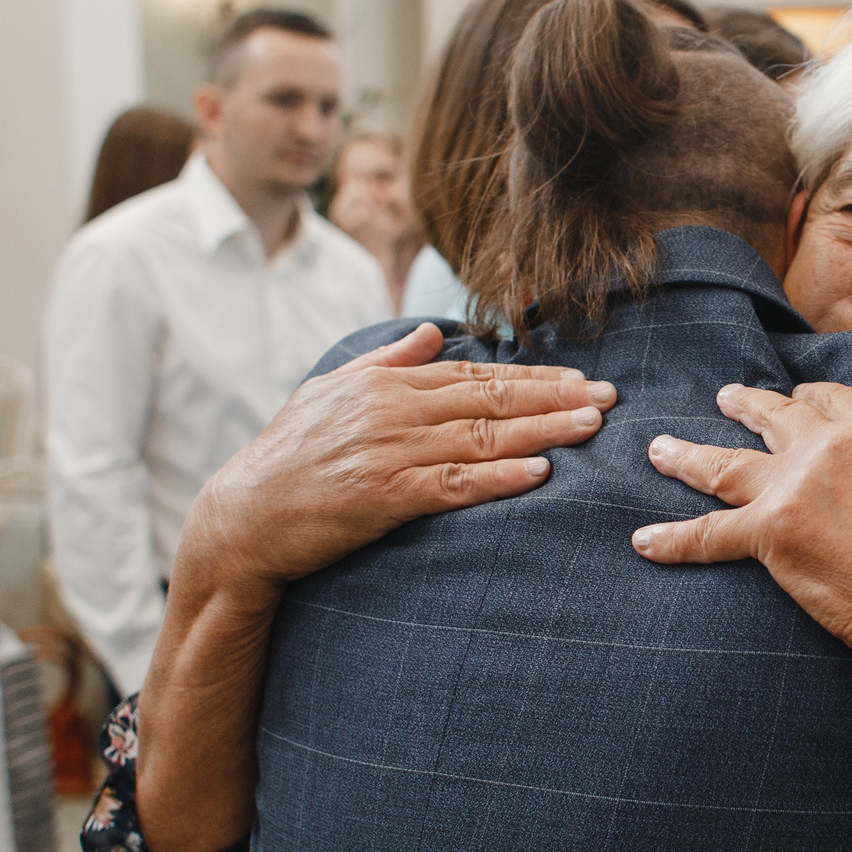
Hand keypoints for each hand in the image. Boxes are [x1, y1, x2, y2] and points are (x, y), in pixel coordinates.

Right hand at [174, 323, 614, 592]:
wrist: (242, 517)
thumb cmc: (288, 455)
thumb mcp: (331, 390)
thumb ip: (388, 360)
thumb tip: (432, 333)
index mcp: (386, 384)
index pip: (476, 375)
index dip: (533, 377)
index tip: (582, 378)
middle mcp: (393, 411)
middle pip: (491, 401)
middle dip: (556, 398)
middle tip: (609, 398)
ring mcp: (389, 453)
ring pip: (482, 438)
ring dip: (543, 431)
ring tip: (591, 427)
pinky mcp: (383, 497)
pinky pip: (453, 485)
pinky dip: (499, 478)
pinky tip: (539, 473)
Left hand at [632, 381, 851, 689]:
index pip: (835, 401)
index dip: (816, 399)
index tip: (803, 399)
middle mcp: (825, 449)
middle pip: (775, 418)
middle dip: (748, 406)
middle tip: (726, 398)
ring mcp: (792, 491)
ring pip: (725, 466)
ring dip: (688, 454)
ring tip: (659, 448)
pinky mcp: (769, 536)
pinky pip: (707, 537)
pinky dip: (672, 539)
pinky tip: (641, 542)